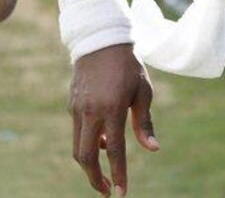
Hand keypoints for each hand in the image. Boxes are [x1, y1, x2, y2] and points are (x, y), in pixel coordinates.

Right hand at [69, 44, 157, 195]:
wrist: (101, 41)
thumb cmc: (128, 65)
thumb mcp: (143, 90)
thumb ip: (144, 122)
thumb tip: (153, 149)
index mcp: (112, 108)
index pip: (115, 150)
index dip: (118, 174)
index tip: (121, 193)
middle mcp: (91, 112)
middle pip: (86, 157)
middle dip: (95, 179)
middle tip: (107, 190)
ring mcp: (78, 110)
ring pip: (78, 148)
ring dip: (91, 162)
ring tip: (108, 163)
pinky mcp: (71, 106)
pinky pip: (78, 132)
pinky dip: (89, 142)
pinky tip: (104, 138)